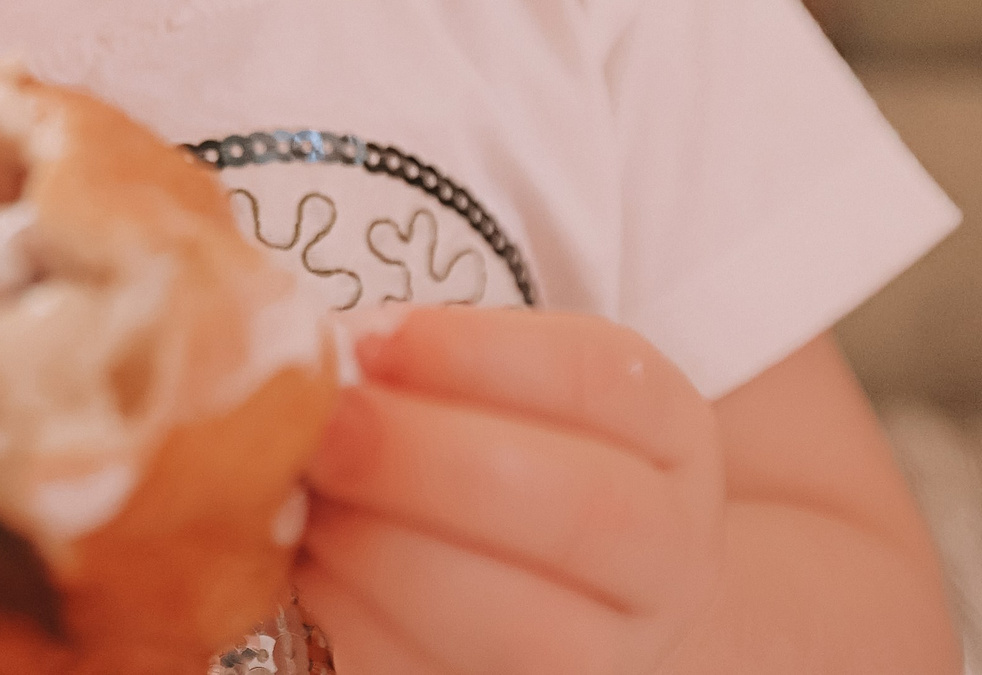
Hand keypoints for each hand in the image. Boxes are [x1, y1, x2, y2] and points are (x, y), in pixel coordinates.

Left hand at [294, 307, 724, 673]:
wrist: (574, 591)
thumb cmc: (518, 462)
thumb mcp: (511, 392)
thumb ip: (434, 368)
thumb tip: (326, 357)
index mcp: (670, 437)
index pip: (605, 379)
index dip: (481, 354)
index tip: (372, 340)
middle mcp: (669, 556)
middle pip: (584, 509)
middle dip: (430, 462)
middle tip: (324, 428)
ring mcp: (613, 657)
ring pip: (528, 630)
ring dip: (389, 556)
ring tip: (311, 502)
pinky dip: (364, 624)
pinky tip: (316, 567)